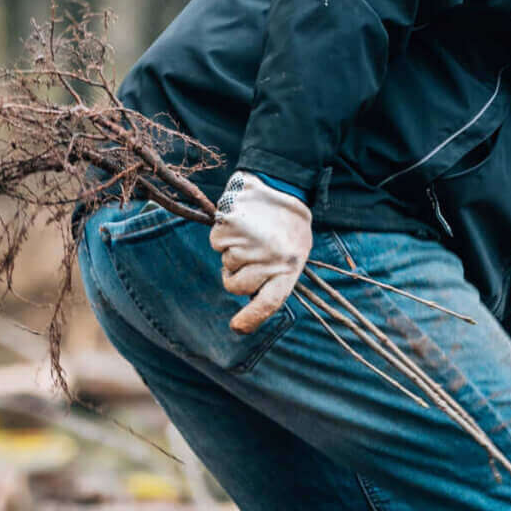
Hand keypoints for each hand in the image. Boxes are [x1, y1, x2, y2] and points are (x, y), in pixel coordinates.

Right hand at [209, 172, 312, 334]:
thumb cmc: (288, 224)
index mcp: (289, 267)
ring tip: (252, 232)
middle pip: (236, 286)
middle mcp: (269, 258)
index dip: (250, 320)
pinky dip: (224, 235)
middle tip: (251, 254)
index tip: (237, 327)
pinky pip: (217, 244)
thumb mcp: (294, 254)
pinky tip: (241, 222)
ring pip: (226, 264)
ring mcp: (248, 243)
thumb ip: (275, 279)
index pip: (268, 303)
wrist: (283, 183)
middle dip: (237, 275)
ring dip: (233, 252)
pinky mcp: (230, 226)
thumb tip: (249, 303)